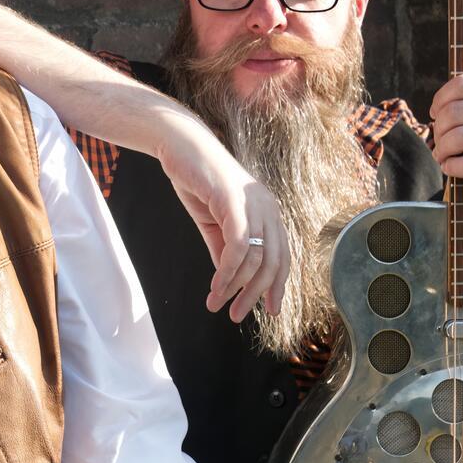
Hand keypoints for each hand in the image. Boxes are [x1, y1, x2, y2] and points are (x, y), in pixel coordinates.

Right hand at [153, 114, 291, 321]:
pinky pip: (237, 246)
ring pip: (254, 258)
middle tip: (237, 316)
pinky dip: (227, 272)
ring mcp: (254, 203)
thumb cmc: (197, 180)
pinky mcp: (235, 202)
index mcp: (268, 211)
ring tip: (217, 304)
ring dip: (236, 287)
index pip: (282, 256)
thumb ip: (223, 249)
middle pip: (273, 262)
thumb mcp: (213, 223)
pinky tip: (216, 286)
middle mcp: (268, 207)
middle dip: (256, 294)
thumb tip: (229, 281)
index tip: (270, 310)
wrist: (179, 147)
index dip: (278, 286)